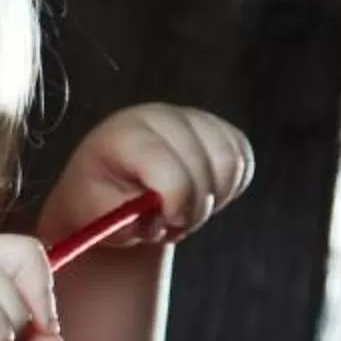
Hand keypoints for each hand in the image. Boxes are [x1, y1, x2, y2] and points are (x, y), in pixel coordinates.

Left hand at [38, 104, 253, 248]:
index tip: (168, 221)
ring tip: (183, 209)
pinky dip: (229, 188)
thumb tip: (156, 219)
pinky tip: (200, 195)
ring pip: (231, 163)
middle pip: (205, 166)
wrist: (108, 186)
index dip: (176, 201)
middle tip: (172, 223)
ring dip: (214, 198)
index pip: (167, 165)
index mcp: (124, 134)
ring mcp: (193, 118)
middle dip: (194, 207)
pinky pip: (243, 162)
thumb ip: (123, 220)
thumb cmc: (99, 200)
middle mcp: (160, 117)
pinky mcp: (219, 129)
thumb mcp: (97, 217)